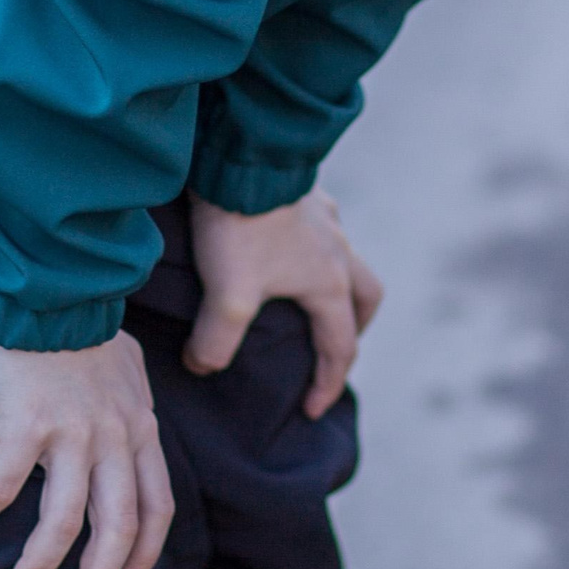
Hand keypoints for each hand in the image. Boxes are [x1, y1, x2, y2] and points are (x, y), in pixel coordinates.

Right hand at [0, 329, 174, 568]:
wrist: (45, 283)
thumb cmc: (76, 323)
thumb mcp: (125, 368)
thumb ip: (128, 405)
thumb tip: (131, 425)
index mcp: (140, 428)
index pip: (156, 507)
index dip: (143, 553)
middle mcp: (114, 436)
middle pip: (117, 527)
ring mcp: (73, 431)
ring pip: (64, 521)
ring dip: (40, 564)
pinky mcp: (26, 421)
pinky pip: (4, 484)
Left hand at [184, 189, 383, 417]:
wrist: (240, 157)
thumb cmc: (240, 227)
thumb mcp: (228, 295)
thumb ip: (217, 342)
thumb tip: (203, 366)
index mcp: (329, 284)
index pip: (340, 346)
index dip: (327, 384)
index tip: (311, 410)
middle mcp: (338, 252)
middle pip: (365, 299)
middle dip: (354, 330)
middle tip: (332, 348)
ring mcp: (325, 220)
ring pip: (348, 260)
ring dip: (339, 286)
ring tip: (312, 298)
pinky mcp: (306, 194)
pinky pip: (323, 228)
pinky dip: (314, 247)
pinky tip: (286, 244)